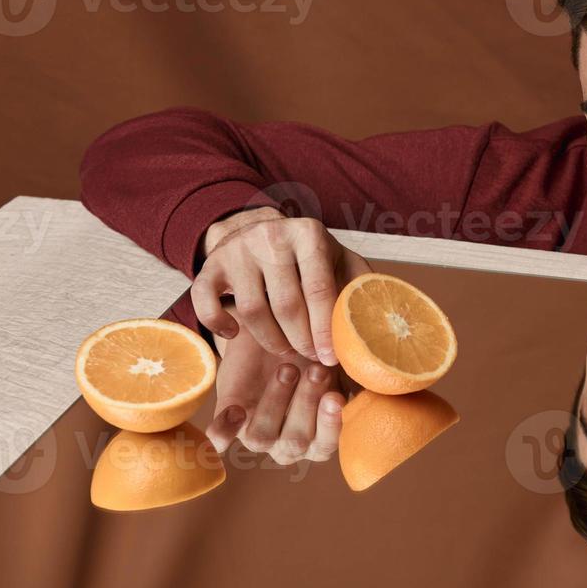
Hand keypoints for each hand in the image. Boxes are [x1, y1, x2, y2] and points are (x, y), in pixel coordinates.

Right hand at [192, 209, 371, 363]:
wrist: (260, 229)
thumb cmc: (309, 255)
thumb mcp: (340, 260)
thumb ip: (360, 286)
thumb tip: (379, 325)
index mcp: (309, 234)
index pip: (319, 289)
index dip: (325, 329)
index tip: (329, 357)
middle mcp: (271, 236)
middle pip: (286, 304)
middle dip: (302, 340)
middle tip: (311, 358)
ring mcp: (237, 249)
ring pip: (252, 310)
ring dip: (271, 341)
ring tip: (287, 351)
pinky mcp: (210, 265)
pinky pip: (207, 303)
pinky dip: (219, 325)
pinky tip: (236, 335)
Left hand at [205, 309, 349, 464]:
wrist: (276, 328)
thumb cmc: (316, 350)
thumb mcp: (340, 362)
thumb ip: (357, 380)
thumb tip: (379, 385)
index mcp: (317, 438)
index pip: (324, 445)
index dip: (329, 425)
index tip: (336, 397)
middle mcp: (287, 442)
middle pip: (294, 441)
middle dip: (305, 405)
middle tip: (316, 370)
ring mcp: (257, 431)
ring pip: (262, 437)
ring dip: (276, 403)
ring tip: (287, 368)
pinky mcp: (230, 415)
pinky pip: (221, 435)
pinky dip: (224, 430)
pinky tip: (235, 412)